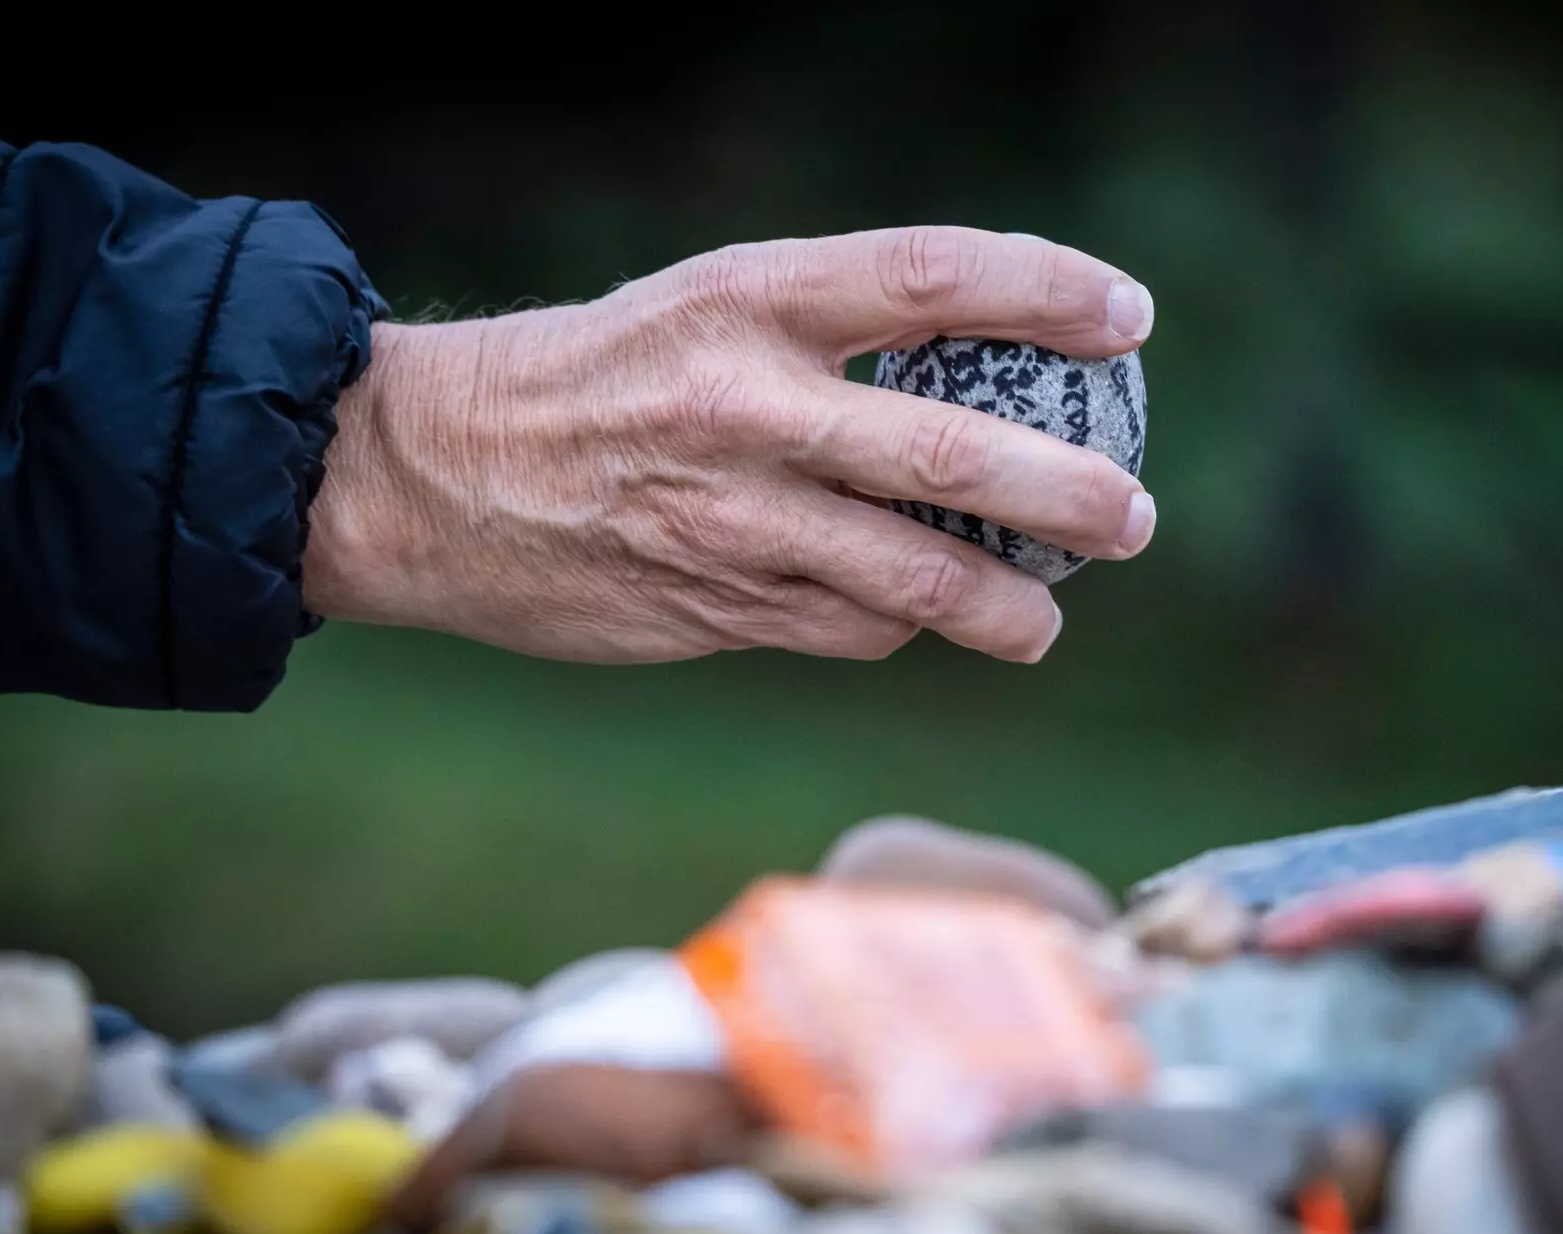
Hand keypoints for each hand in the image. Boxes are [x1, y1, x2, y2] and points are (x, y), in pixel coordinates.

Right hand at [303, 227, 1156, 663]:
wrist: (430, 474)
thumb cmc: (593, 377)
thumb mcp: (704, 308)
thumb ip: (829, 336)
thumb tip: (978, 377)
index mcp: (749, 299)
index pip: (934, 275)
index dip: (1049, 288)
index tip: (1128, 316)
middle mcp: (746, 406)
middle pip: (949, 448)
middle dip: (1064, 492)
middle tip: (1132, 519)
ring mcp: (730, 518)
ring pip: (909, 575)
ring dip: (1001, 608)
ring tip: (1043, 621)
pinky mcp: (709, 607)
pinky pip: (845, 628)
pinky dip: (896, 626)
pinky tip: (910, 619)